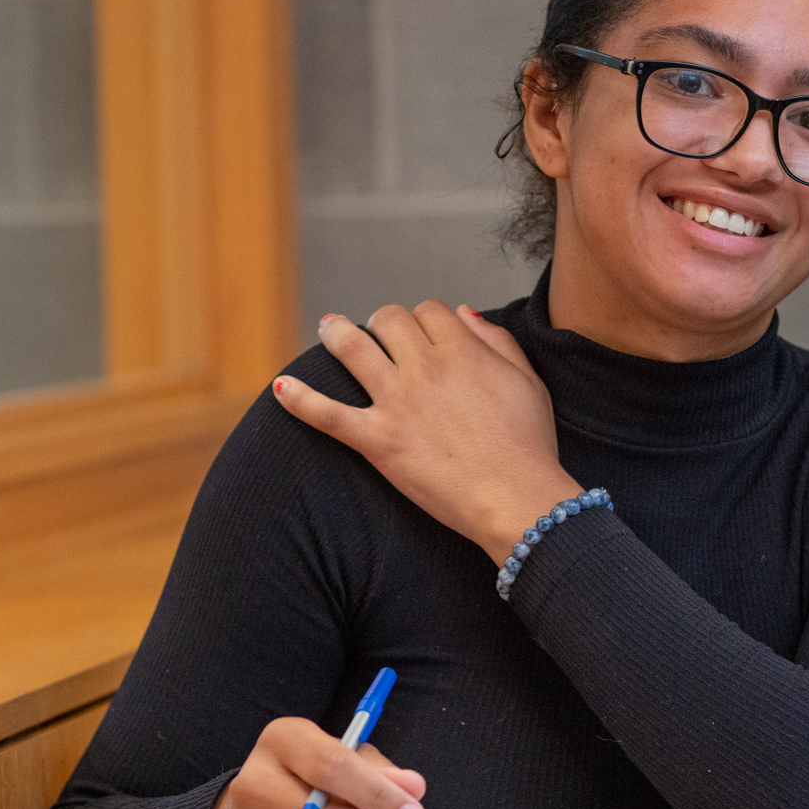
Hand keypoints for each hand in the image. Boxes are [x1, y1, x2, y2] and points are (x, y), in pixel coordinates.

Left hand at [274, 302, 582, 563]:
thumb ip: (497, 340)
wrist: (514, 498)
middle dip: (381, 321)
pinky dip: (298, 399)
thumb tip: (463, 312)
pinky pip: (326, 414)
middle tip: (377, 333)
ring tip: (329, 330)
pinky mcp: (376, 440)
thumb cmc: (529, 446)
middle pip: (388, 319)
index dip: (423, 317)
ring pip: (351, 348)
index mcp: (463, 351)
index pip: (429, 310)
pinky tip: (279, 389)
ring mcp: (396, 402)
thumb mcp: (528, 382)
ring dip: (336, 334)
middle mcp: (425, 367)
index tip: (422, 332)